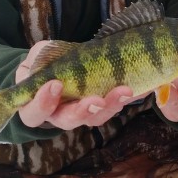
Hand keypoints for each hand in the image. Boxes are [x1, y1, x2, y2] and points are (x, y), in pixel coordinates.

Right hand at [17, 41, 131, 129]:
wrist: (63, 68)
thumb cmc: (46, 63)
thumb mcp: (39, 56)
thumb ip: (40, 57)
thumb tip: (45, 58)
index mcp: (37, 106)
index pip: (35, 112)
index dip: (43, 102)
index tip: (55, 84)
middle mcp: (60, 115)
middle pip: (70, 121)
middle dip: (83, 111)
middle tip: (95, 100)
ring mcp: (84, 112)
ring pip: (96, 117)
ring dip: (111, 105)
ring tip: (125, 91)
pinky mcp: (104, 104)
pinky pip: (116, 105)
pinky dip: (129, 97)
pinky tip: (142, 88)